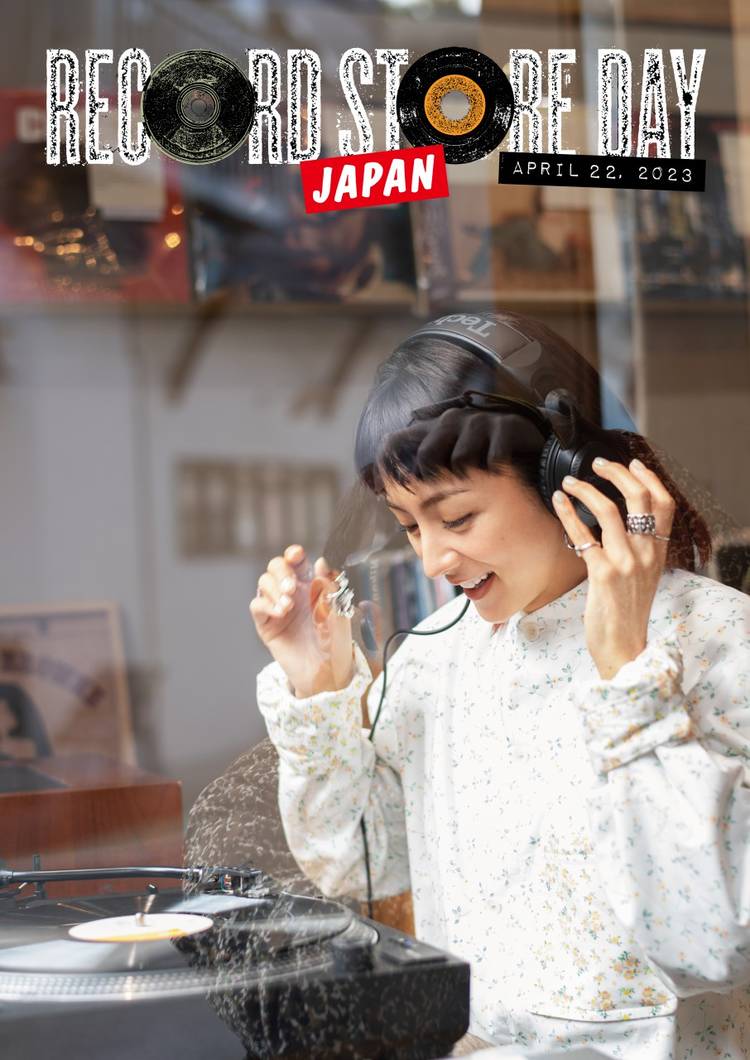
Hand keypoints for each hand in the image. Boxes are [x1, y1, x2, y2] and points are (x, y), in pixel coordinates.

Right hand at [250, 544, 354, 696]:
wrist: (327, 671)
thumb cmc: (336, 642)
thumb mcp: (338, 611)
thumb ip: (329, 586)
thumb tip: (321, 561)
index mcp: (311, 585)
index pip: (297, 562)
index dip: (294, 554)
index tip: (296, 554)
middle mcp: (292, 593)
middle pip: (276, 567)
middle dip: (282, 572)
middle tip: (292, 588)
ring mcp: (278, 607)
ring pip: (264, 582)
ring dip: (274, 588)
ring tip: (288, 605)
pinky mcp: (267, 625)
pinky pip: (256, 606)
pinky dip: (265, 604)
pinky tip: (280, 613)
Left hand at [552, 457, 675, 679]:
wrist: (623, 646)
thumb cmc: (626, 612)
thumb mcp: (643, 577)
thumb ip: (637, 550)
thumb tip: (618, 524)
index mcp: (658, 553)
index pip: (664, 505)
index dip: (649, 479)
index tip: (632, 463)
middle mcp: (645, 554)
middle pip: (639, 498)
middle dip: (617, 474)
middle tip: (598, 464)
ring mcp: (625, 562)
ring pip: (609, 510)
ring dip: (586, 490)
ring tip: (569, 482)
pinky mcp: (602, 574)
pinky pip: (583, 535)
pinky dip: (568, 514)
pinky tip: (558, 503)